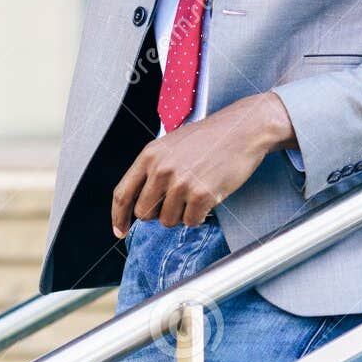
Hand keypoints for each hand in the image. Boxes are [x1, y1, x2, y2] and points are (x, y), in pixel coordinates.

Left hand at [110, 91, 295, 235]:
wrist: (242, 130)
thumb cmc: (209, 138)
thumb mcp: (171, 145)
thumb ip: (153, 169)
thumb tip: (140, 201)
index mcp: (150, 155)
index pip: (122, 193)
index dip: (118, 216)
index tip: (120, 230)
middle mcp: (161, 169)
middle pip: (144, 213)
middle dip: (158, 213)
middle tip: (176, 201)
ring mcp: (181, 183)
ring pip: (167, 221)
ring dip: (180, 214)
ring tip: (195, 193)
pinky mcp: (201, 195)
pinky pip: (190, 222)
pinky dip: (199, 216)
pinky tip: (208, 197)